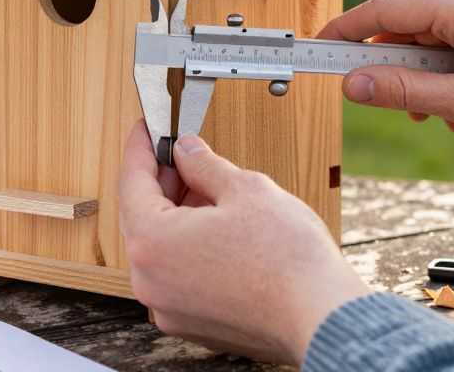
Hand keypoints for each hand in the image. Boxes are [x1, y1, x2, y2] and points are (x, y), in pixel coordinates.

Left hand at [117, 120, 368, 364]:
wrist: (321, 319)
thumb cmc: (288, 262)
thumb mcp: (244, 189)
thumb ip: (204, 165)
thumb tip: (187, 152)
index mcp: (153, 243)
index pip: (131, 182)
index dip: (141, 148)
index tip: (146, 129)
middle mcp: (150, 281)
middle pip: (142, 216)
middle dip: (162, 181)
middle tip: (182, 155)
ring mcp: (168, 307)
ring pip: (161, 248)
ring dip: (177, 215)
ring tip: (209, 190)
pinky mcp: (191, 322)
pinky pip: (177, 274)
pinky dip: (188, 247)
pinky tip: (216, 229)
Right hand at [316, 0, 453, 175]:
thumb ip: (400, 90)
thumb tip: (351, 84)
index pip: (385, 10)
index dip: (346, 32)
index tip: (316, 48)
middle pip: (408, 22)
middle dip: (395, 65)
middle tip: (392, 104)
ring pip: (431, 33)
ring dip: (425, 73)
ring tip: (443, 112)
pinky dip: (448, 66)